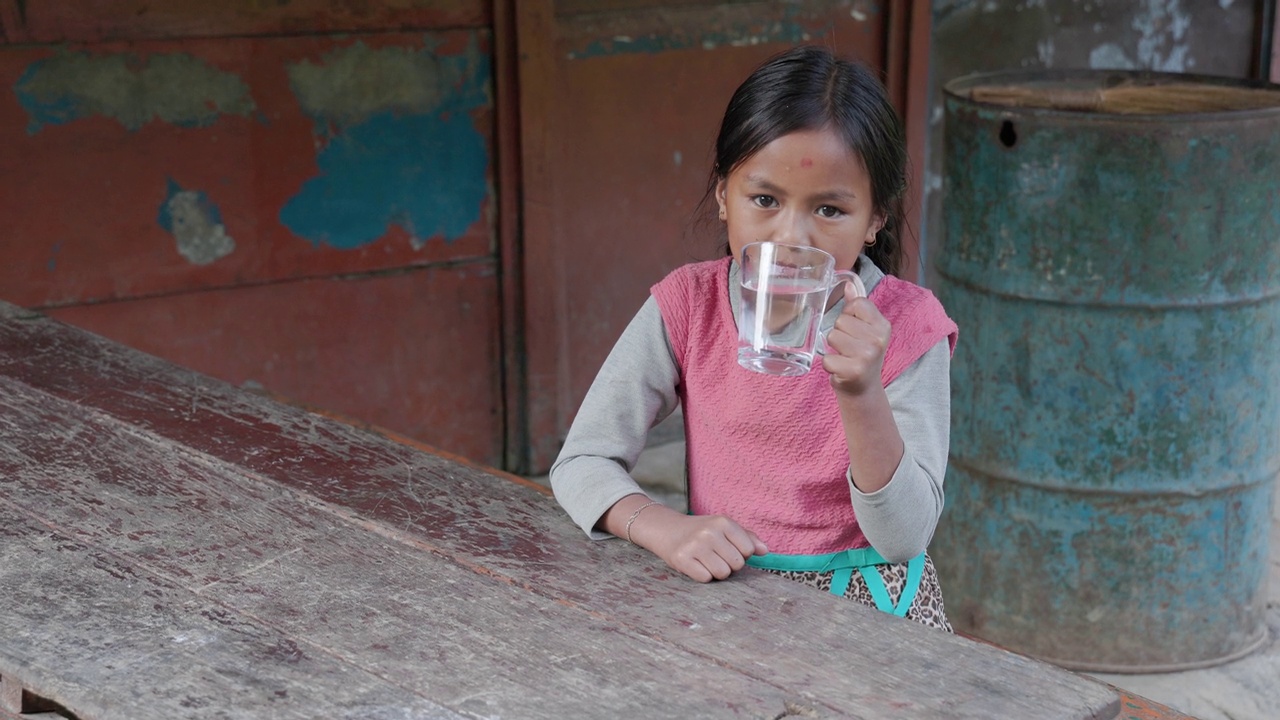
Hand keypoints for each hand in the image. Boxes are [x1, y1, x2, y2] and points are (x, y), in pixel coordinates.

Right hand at [631, 507, 767, 582]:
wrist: (666, 530)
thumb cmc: (701, 531)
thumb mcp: (723, 528)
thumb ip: (747, 537)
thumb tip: (765, 551)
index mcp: (723, 522)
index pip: (749, 550)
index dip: (741, 554)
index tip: (728, 549)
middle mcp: (709, 532)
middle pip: (737, 564)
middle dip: (729, 564)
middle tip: (715, 556)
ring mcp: (695, 546)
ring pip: (722, 573)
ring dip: (716, 572)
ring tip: (706, 561)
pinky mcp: (682, 559)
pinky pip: (705, 578)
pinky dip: (702, 576)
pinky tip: (695, 565)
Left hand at [821, 282, 890, 396]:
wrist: (864, 389)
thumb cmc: (862, 355)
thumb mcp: (865, 329)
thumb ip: (857, 306)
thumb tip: (849, 282)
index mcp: (883, 325)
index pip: (857, 303)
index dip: (849, 314)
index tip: (855, 329)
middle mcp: (878, 339)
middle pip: (840, 320)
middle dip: (839, 333)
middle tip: (849, 348)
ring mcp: (867, 355)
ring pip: (831, 336)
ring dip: (833, 348)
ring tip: (845, 357)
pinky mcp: (854, 370)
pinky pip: (827, 359)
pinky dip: (829, 365)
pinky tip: (841, 369)